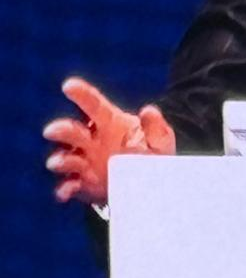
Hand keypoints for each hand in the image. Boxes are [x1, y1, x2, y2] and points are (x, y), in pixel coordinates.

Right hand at [43, 77, 175, 205]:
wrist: (150, 185)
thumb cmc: (152, 154)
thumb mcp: (160, 141)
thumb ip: (156, 127)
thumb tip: (149, 111)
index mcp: (110, 123)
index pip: (94, 105)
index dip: (82, 94)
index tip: (69, 86)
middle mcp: (92, 140)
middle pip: (72, 131)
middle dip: (62, 130)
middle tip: (53, 130)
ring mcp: (85, 162)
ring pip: (66, 158)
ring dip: (60, 160)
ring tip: (57, 163)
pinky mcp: (83, 183)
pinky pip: (69, 185)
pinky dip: (64, 188)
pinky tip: (66, 191)